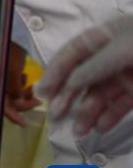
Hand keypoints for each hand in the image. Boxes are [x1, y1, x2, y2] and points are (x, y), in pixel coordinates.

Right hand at [0, 40, 40, 126]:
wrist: (9, 32)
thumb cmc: (9, 50)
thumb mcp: (12, 71)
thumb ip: (15, 89)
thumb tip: (19, 103)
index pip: (1, 107)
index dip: (13, 117)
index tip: (26, 123)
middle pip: (9, 102)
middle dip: (24, 104)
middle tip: (40, 101)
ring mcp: (1, 78)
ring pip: (14, 95)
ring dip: (25, 95)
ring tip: (33, 87)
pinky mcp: (7, 72)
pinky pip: (15, 86)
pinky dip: (23, 86)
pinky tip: (27, 79)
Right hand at [36, 16, 132, 135]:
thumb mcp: (125, 47)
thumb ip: (97, 64)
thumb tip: (70, 81)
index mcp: (105, 37)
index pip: (72, 53)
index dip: (56, 71)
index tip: (44, 93)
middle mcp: (112, 56)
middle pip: (83, 77)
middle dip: (69, 97)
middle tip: (56, 116)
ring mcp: (127, 75)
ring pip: (99, 95)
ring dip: (87, 112)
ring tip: (79, 131)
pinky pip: (119, 105)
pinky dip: (109, 117)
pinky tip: (99, 127)